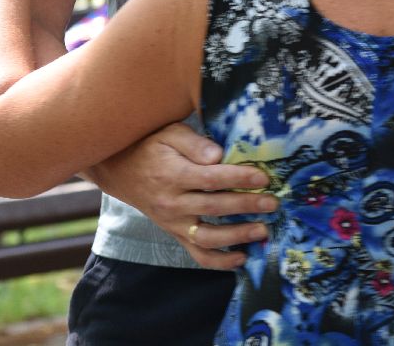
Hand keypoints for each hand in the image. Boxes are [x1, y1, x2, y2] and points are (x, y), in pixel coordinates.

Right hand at [93, 122, 278, 270]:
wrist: (121, 170)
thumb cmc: (151, 146)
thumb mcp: (169, 133)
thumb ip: (193, 143)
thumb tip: (218, 154)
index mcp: (173, 175)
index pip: (210, 178)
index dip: (239, 178)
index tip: (263, 177)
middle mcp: (173, 203)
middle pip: (214, 207)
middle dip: (247, 206)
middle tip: (273, 203)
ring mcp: (174, 222)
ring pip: (208, 237)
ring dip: (238, 236)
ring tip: (263, 230)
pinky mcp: (175, 234)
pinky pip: (198, 253)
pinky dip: (220, 260)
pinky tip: (242, 257)